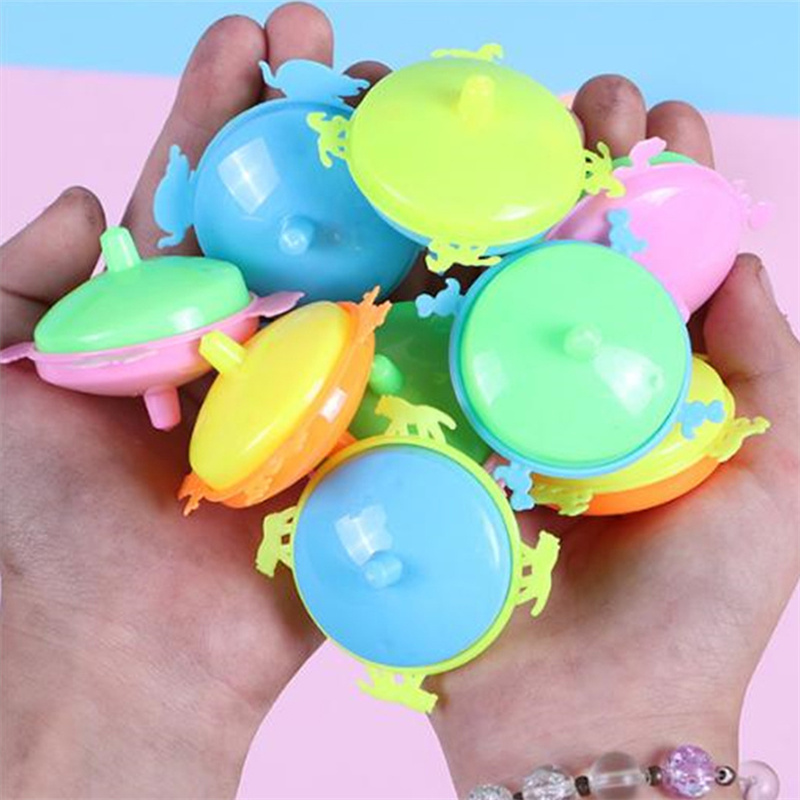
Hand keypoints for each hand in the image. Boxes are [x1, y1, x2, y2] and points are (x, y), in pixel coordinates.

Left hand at [0, 5, 387, 797]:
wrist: (116, 665)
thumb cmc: (30, 532)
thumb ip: (23, 282)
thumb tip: (84, 199)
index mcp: (172, 315)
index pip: (208, 187)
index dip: (230, 106)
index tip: (257, 32)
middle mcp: (256, 341)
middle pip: (307, 216)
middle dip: (331, 129)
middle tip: (355, 55)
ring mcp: (326, 391)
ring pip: (377, 273)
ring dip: (405, 191)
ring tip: (435, 111)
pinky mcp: (380, 448)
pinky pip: (429, 368)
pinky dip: (461, 300)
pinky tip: (491, 227)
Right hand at [429, 78, 799, 796]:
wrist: (586, 716)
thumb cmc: (696, 607)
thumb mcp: (776, 477)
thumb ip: (770, 366)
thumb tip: (739, 258)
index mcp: (637, 378)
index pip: (645, 257)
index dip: (657, 181)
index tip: (660, 116)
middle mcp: (555, 379)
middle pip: (560, 252)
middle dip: (576, 164)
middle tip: (588, 95)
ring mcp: (481, 404)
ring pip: (484, 282)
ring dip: (493, 202)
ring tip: (501, 126)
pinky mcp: (420, 441)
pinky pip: (414, 350)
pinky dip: (413, 282)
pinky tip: (414, 215)